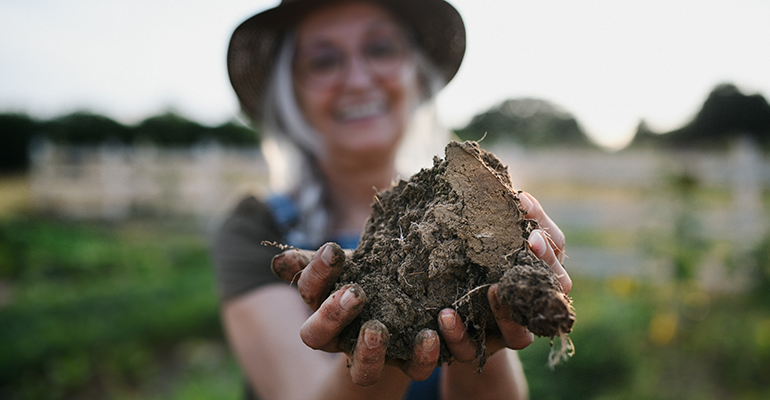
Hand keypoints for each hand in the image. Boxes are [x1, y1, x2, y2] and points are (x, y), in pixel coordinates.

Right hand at [271, 243, 437, 384]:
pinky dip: (423, 355)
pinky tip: (429, 333)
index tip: (334, 250)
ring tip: (377, 329)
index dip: (317, 274)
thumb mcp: (347, 264)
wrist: (406, 296)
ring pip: (364, 372)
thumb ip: (316, 262)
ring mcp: (374, 357)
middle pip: (321, 338)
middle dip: (333, 316)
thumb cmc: (368, 274)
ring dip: (369, 353)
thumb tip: (280, 261)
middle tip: (354, 292)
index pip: (308, 294)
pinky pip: (414, 369)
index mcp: (322, 309)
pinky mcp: (409, 363)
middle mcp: (342, 340)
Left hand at [439, 191, 570, 361]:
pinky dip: (458, 333)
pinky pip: (470, 348)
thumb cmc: (480, 260)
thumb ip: (514, 222)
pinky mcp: (475, 350)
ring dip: (506, 313)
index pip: (555, 263)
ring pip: (518, 336)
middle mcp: (529, 311)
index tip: (531, 229)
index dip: (547, 246)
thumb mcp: (497, 239)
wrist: (445, 304)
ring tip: (492, 289)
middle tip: (527, 250)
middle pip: (547, 300)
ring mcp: (505, 335)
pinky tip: (445, 315)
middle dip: (538, 276)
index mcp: (538, 280)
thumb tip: (519, 196)